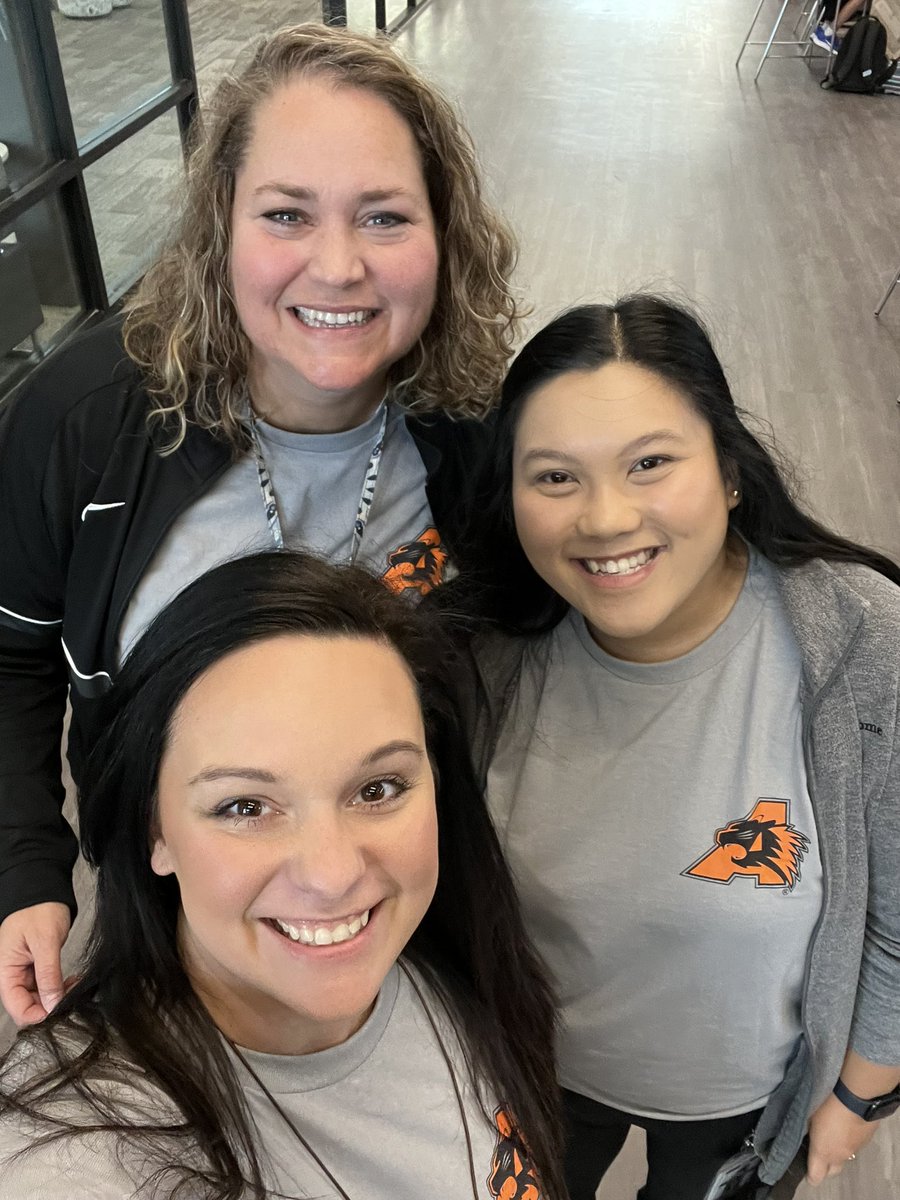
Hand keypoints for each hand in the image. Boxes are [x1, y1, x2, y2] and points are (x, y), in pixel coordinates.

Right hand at [0, 902, 71, 1025]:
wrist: (44, 888)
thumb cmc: (38, 908)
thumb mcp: (44, 941)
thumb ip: (47, 974)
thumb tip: (52, 1003)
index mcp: (5, 970)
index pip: (17, 1007)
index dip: (37, 1014)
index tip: (59, 1010)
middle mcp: (12, 974)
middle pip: (28, 1005)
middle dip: (50, 1006)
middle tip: (72, 995)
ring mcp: (24, 971)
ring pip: (39, 997)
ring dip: (56, 996)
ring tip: (74, 986)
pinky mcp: (36, 966)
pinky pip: (46, 985)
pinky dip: (59, 986)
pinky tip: (71, 981)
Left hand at [805, 1092, 876, 1184]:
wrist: (856, 1099)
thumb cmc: (826, 1106)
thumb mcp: (810, 1117)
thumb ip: (810, 1133)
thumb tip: (810, 1138)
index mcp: (822, 1153)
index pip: (816, 1177)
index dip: (810, 1176)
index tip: (806, 1167)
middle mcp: (838, 1157)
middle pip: (831, 1172)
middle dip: (825, 1166)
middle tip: (819, 1150)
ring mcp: (854, 1151)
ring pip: (843, 1159)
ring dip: (837, 1151)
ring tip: (833, 1134)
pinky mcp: (865, 1142)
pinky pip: (854, 1147)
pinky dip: (848, 1141)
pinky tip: (845, 1127)